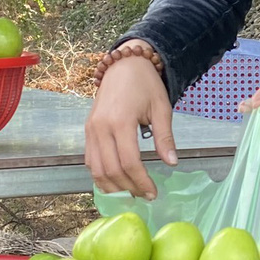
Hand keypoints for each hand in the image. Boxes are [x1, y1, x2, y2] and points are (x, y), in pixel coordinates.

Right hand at [85, 50, 177, 197]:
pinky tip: (115, 181)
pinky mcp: (87, 130)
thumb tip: (171, 162)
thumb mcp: (161, 107)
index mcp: (120, 121)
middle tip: (144, 195)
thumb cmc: (145, 84)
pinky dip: (100, 174)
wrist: (124, 64)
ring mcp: (91, 129)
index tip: (153, 192)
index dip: (141, 181)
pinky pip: (89, 159)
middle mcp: (101, 127)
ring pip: (95, 169)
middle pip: (111, 170)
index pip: (129, 162)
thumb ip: (164, 137)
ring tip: (130, 192)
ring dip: (112, 186)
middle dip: (128, 187)